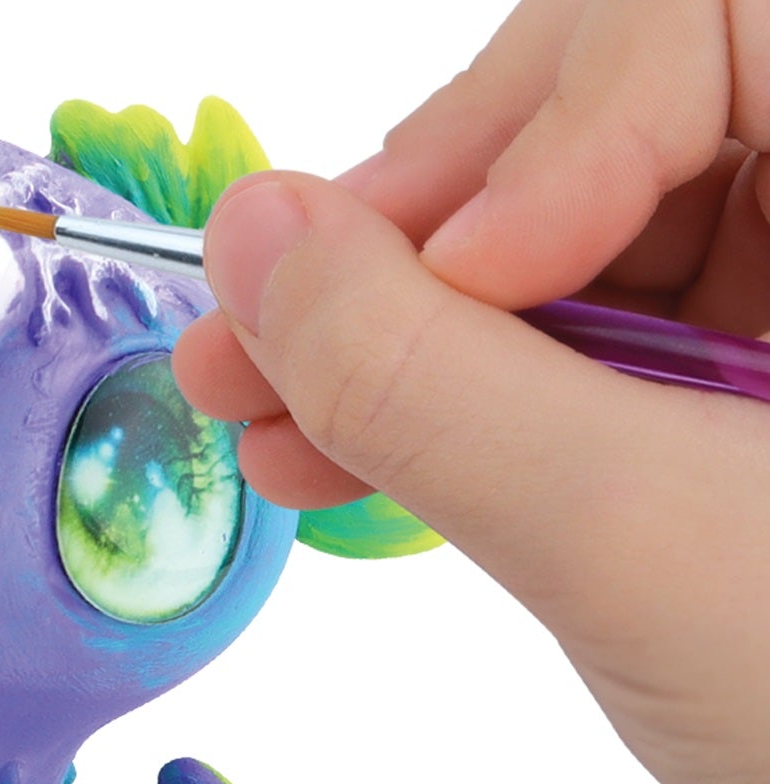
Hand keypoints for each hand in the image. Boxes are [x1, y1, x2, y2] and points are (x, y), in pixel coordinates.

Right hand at [174, 0, 769, 783]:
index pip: (702, 22)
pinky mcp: (726, 397)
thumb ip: (428, 378)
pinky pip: (556, 348)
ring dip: (391, 333)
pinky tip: (329, 449)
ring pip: (554, 246)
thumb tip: (255, 238)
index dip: (550, 130)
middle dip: (415, 241)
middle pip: (601, 123)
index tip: (453, 283)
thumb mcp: (630, 538)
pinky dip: (440, 400)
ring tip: (260, 413)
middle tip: (262, 334)